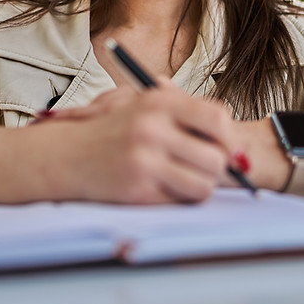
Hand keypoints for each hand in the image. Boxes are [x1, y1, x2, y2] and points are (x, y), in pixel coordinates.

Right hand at [37, 78, 239, 203]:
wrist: (68, 154)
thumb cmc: (115, 129)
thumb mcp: (145, 104)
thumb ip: (188, 113)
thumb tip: (234, 143)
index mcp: (159, 102)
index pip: (218, 118)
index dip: (228, 136)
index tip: (226, 146)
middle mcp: (153, 129)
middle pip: (216, 158)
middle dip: (218, 167)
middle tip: (208, 167)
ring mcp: (144, 161)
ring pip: (204, 185)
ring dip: (201, 186)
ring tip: (187, 178)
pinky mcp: (138, 190)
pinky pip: (181, 201)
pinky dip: (179, 197)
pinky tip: (165, 186)